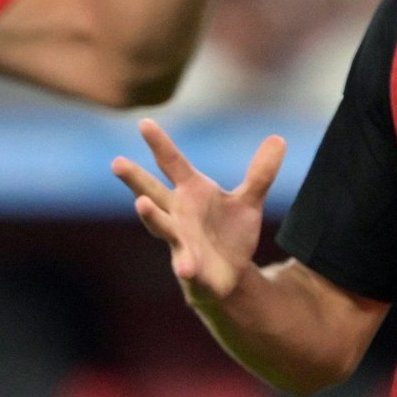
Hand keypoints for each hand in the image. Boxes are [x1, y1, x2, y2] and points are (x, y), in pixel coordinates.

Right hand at [111, 118, 283, 303]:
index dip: (159, 144)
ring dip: (151, 216)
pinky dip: (185, 265)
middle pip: (152, 191)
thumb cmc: (229, 231)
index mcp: (191, 191)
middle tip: (117, 162)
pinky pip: (185, 265)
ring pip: (160, 226)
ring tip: (140, 204)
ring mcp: (180, 240)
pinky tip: (186, 267)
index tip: (144, 122)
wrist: (229, 273)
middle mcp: (178, 213)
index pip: (172, 163)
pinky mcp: (189, 266)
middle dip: (135, 179)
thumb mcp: (248, 201)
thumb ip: (260, 173)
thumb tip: (279, 139)